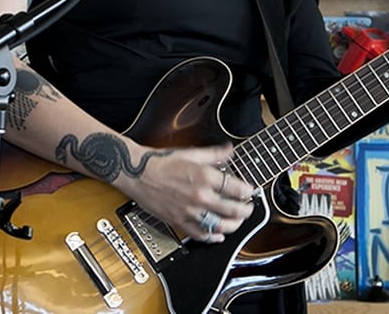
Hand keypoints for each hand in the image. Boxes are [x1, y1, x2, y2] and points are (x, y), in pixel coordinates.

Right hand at [114, 143, 255, 244]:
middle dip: (246, 210)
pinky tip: (218, 236)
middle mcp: (199, 195)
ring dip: (234, 226)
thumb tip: (229, 150)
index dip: (248, 191)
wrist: (137, 173)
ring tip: (237, 222)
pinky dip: (213, 238)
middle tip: (249, 208)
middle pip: (233, 210)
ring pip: (220, 226)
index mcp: (204, 176)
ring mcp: (190, 211)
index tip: (250, 191)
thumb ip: (213, 153)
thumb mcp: (190, 153)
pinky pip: (200, 235)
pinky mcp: (179, 221)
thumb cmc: (160, 162)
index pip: (237, 189)